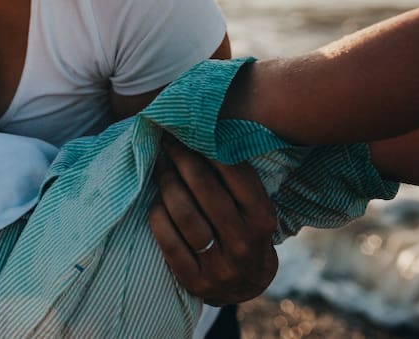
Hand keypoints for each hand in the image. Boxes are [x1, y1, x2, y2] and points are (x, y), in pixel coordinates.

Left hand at [147, 134, 278, 305]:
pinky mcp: (195, 281)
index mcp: (263, 221)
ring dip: (168, 184)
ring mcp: (220, 267)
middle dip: (184, 161)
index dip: (210, 150)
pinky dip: (158, 216)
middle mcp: (244, 244)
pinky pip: (168, 242)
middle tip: (168, 142)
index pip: (238, 177)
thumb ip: (236, 181)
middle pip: (207, 192)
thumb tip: (205, 134)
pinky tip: (155, 200)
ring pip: (186, 216)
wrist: (244, 286)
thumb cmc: (244, 232)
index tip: (190, 132)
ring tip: (159, 166)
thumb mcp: (253, 210)